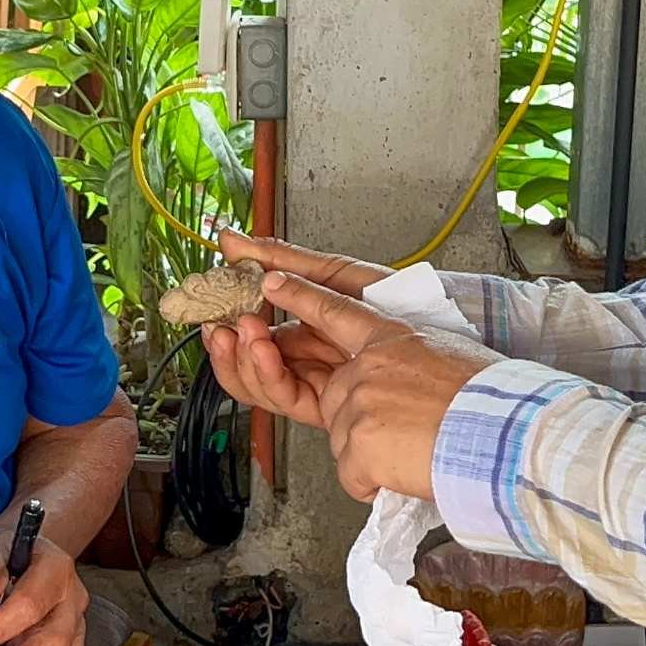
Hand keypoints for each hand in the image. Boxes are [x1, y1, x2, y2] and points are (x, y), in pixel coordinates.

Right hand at [203, 232, 394, 424]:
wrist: (434, 322)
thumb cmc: (396, 296)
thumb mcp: (331, 271)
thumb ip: (278, 258)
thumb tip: (230, 240)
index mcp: (304, 327)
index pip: (252, 337)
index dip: (228, 328)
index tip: (211, 311)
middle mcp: (306, 358)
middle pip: (250, 366)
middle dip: (229, 350)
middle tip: (221, 328)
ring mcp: (317, 381)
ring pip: (262, 385)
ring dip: (243, 360)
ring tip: (244, 332)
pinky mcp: (330, 405)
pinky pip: (287, 398)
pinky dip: (268, 375)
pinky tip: (263, 349)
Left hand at [262, 271, 499, 502]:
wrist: (506, 435)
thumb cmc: (493, 402)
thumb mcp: (449, 355)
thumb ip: (411, 362)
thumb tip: (406, 381)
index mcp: (393, 338)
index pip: (335, 311)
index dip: (301, 296)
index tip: (272, 282)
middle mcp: (367, 366)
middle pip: (335, 397)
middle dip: (360, 423)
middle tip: (405, 431)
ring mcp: (358, 403)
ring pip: (343, 440)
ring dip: (375, 455)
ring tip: (418, 449)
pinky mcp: (356, 443)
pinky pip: (351, 475)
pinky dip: (375, 483)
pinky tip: (408, 471)